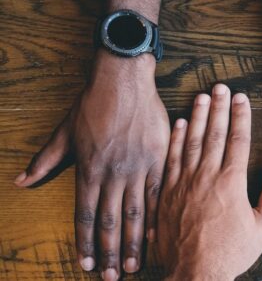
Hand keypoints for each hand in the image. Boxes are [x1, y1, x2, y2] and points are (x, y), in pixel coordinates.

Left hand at [14, 50, 169, 278]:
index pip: (85, 215)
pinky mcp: (159, 159)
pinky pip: (159, 193)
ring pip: (136, 213)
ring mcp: (138, 167)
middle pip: (110, 221)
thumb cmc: (93, 104)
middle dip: (109, 252)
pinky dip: (157, 216)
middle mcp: (113, 173)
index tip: (85, 265)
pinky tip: (155, 235)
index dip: (85, 243)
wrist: (124, 81)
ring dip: (132, 242)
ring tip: (132, 265)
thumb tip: (21, 182)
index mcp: (89, 169)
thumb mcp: (64, 132)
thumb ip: (45, 160)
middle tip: (111, 277)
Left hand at [157, 85, 261, 279]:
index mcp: (231, 182)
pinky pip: (171, 159)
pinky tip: (180, 124)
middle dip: (219, 107)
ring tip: (202, 96)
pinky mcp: (167, 192)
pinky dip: (176, 139)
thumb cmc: (231, 252)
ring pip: (191, 141)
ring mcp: (184, 183)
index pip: (237, 139)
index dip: (241, 116)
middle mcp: (206, 176)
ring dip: (198, 116)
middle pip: (213, 133)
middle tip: (221, 87)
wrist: (194, 273)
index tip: (242, 98)